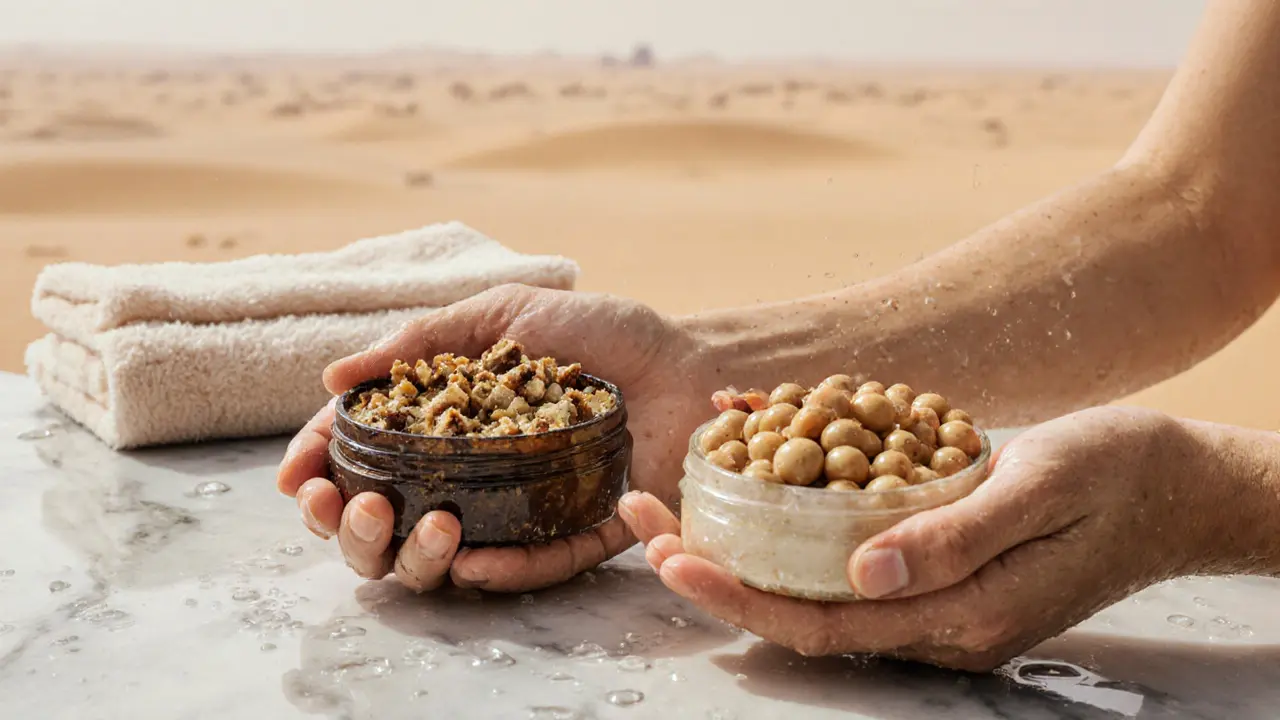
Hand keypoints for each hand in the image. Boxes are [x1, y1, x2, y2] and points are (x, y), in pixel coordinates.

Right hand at [277, 284, 706, 592]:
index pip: (367, 454)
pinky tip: (468, 562)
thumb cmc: (604, 335)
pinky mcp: (578, 536)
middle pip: (386, 524)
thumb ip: (424, 340)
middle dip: (347, 523)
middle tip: (343, 504)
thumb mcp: (507, 315)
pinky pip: (530, 569)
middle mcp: (478, 473)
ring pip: (444, 561)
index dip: (322, 466)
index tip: (296, 476)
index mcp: (452, 423)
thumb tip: (335, 378)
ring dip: (412, 553)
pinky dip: (496, 572)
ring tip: (418, 523)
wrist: (691, 361)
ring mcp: (523, 510)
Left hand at [620, 406, 1214, 670]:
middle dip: (716, 572)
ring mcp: (939, 601)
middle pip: (801, 612)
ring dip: (744, 553)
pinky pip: (848, 562)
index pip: (822, 622)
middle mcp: (938, 621)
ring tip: (675, 505)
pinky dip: (792, 532)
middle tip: (643, 520)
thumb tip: (861, 571)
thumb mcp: (1040, 488)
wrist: (1180, 484)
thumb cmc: (1118, 476)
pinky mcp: (941, 569)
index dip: (739, 594)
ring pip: (817, 590)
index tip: (672, 553)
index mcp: (960, 615)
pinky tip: (755, 489)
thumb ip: (954, 538)